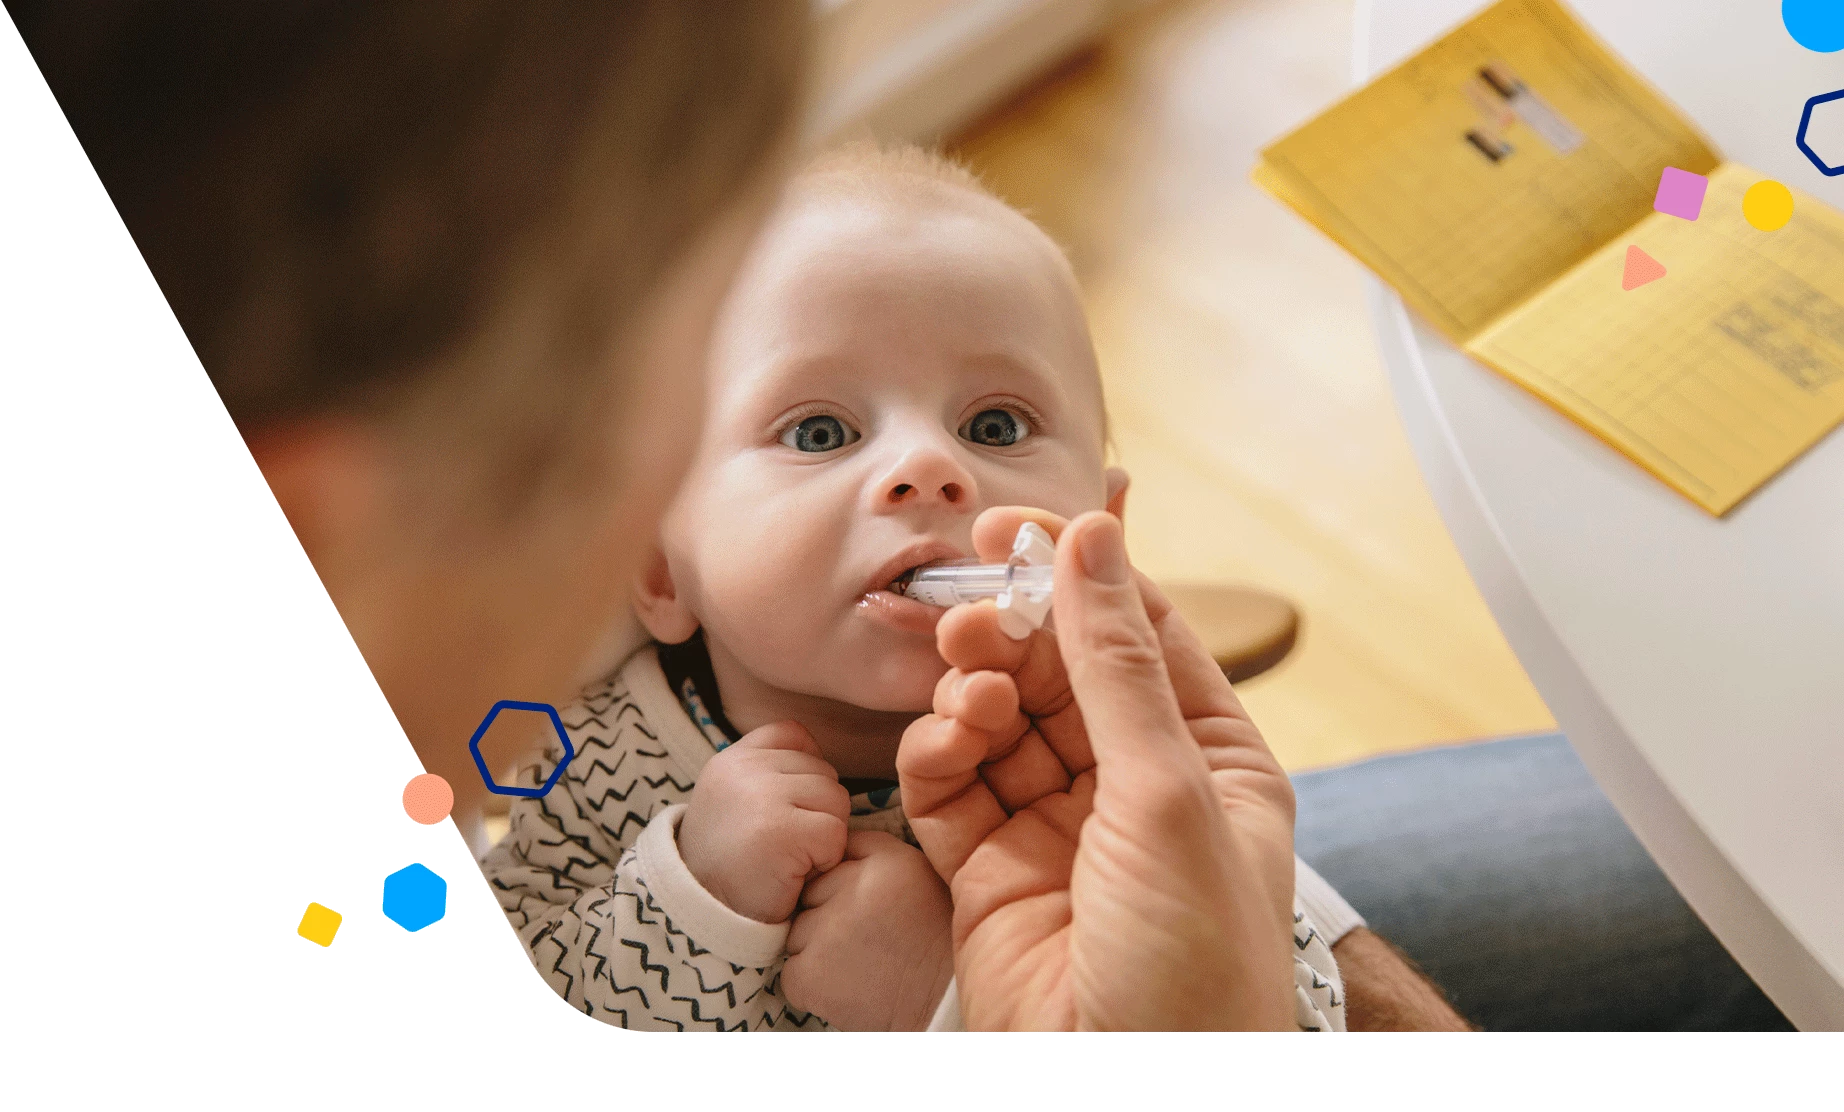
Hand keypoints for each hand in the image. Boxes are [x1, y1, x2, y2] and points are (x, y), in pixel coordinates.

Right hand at [678, 721, 851, 923]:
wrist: (701, 917)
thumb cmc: (729, 867)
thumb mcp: (735, 804)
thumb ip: (769, 775)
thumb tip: (824, 764)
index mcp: (732, 760)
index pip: (794, 733)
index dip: (806, 770)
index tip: (788, 810)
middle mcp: (744, 769)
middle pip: (824, 771)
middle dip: (818, 811)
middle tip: (785, 846)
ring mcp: (762, 796)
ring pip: (836, 800)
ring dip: (825, 836)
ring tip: (789, 858)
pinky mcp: (782, 829)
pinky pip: (836, 833)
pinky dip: (825, 860)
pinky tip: (794, 874)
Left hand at [782, 831, 955, 1030]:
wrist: (944, 1005)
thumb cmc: (934, 942)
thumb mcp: (918, 874)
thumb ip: (874, 849)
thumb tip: (830, 843)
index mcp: (883, 863)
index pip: (830, 863)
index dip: (842, 890)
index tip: (864, 911)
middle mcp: (852, 892)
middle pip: (809, 897)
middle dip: (826, 918)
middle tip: (863, 941)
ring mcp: (828, 934)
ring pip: (797, 935)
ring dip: (817, 951)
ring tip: (857, 965)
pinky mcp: (811, 976)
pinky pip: (791, 974)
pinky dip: (810, 985)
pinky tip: (845, 987)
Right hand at [898, 508, 1298, 1029]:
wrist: (1129, 1097)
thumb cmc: (1195, 967)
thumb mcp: (1169, 796)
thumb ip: (1118, 666)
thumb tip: (1092, 539)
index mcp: (1208, 761)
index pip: (1140, 636)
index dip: (1080, 575)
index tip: (1019, 527)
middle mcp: (1131, 787)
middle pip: (1058, 670)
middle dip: (1014, 630)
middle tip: (970, 598)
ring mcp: (1056, 829)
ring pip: (999, 721)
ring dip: (974, 686)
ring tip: (965, 674)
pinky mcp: (988, 872)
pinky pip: (951, 786)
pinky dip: (939, 752)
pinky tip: (947, 741)